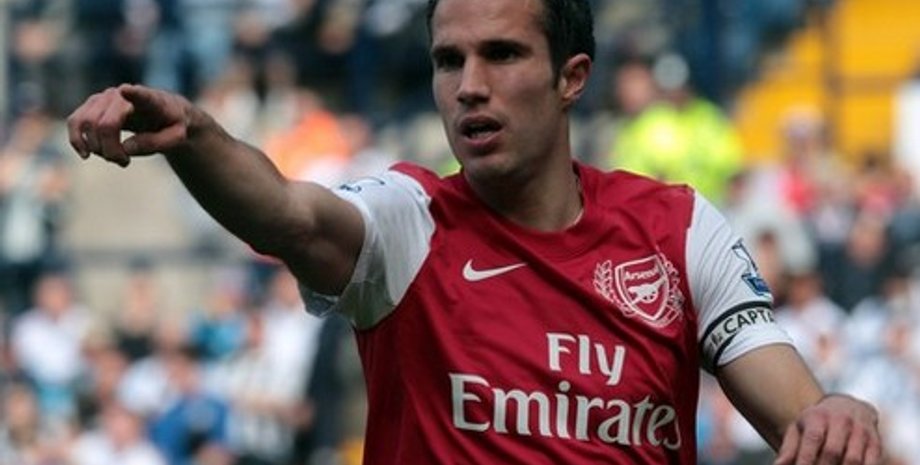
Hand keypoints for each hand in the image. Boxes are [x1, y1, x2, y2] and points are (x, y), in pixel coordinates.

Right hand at [67, 84, 192, 166]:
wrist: (163, 114)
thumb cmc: (172, 125)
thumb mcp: (177, 138)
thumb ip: (155, 143)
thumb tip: (125, 148)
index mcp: (150, 100)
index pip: (141, 96)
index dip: (133, 94)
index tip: (127, 90)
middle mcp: (122, 94)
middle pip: (105, 125)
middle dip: (110, 150)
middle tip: (125, 162)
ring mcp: (103, 97)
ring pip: (85, 123)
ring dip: (95, 148)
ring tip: (114, 158)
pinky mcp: (92, 105)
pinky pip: (74, 121)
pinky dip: (77, 141)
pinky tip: (86, 154)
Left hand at [774, 393, 882, 464]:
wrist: (848, 406)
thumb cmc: (816, 423)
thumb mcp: (799, 429)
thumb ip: (789, 449)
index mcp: (818, 416)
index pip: (813, 440)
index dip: (806, 460)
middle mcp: (841, 421)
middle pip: (833, 452)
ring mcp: (861, 431)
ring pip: (853, 460)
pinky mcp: (875, 443)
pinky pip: (871, 463)